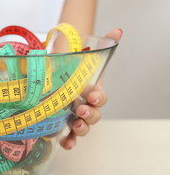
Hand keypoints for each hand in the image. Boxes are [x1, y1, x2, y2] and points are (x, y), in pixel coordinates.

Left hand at [62, 28, 122, 149]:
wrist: (58, 73)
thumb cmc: (74, 67)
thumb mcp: (85, 55)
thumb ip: (103, 43)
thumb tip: (117, 31)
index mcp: (93, 91)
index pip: (100, 97)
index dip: (98, 97)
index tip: (92, 94)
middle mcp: (86, 106)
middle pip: (94, 115)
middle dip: (90, 114)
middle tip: (81, 111)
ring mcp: (75, 116)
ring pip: (83, 127)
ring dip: (81, 129)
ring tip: (76, 127)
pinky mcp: (63, 123)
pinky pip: (68, 135)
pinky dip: (69, 141)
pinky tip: (66, 143)